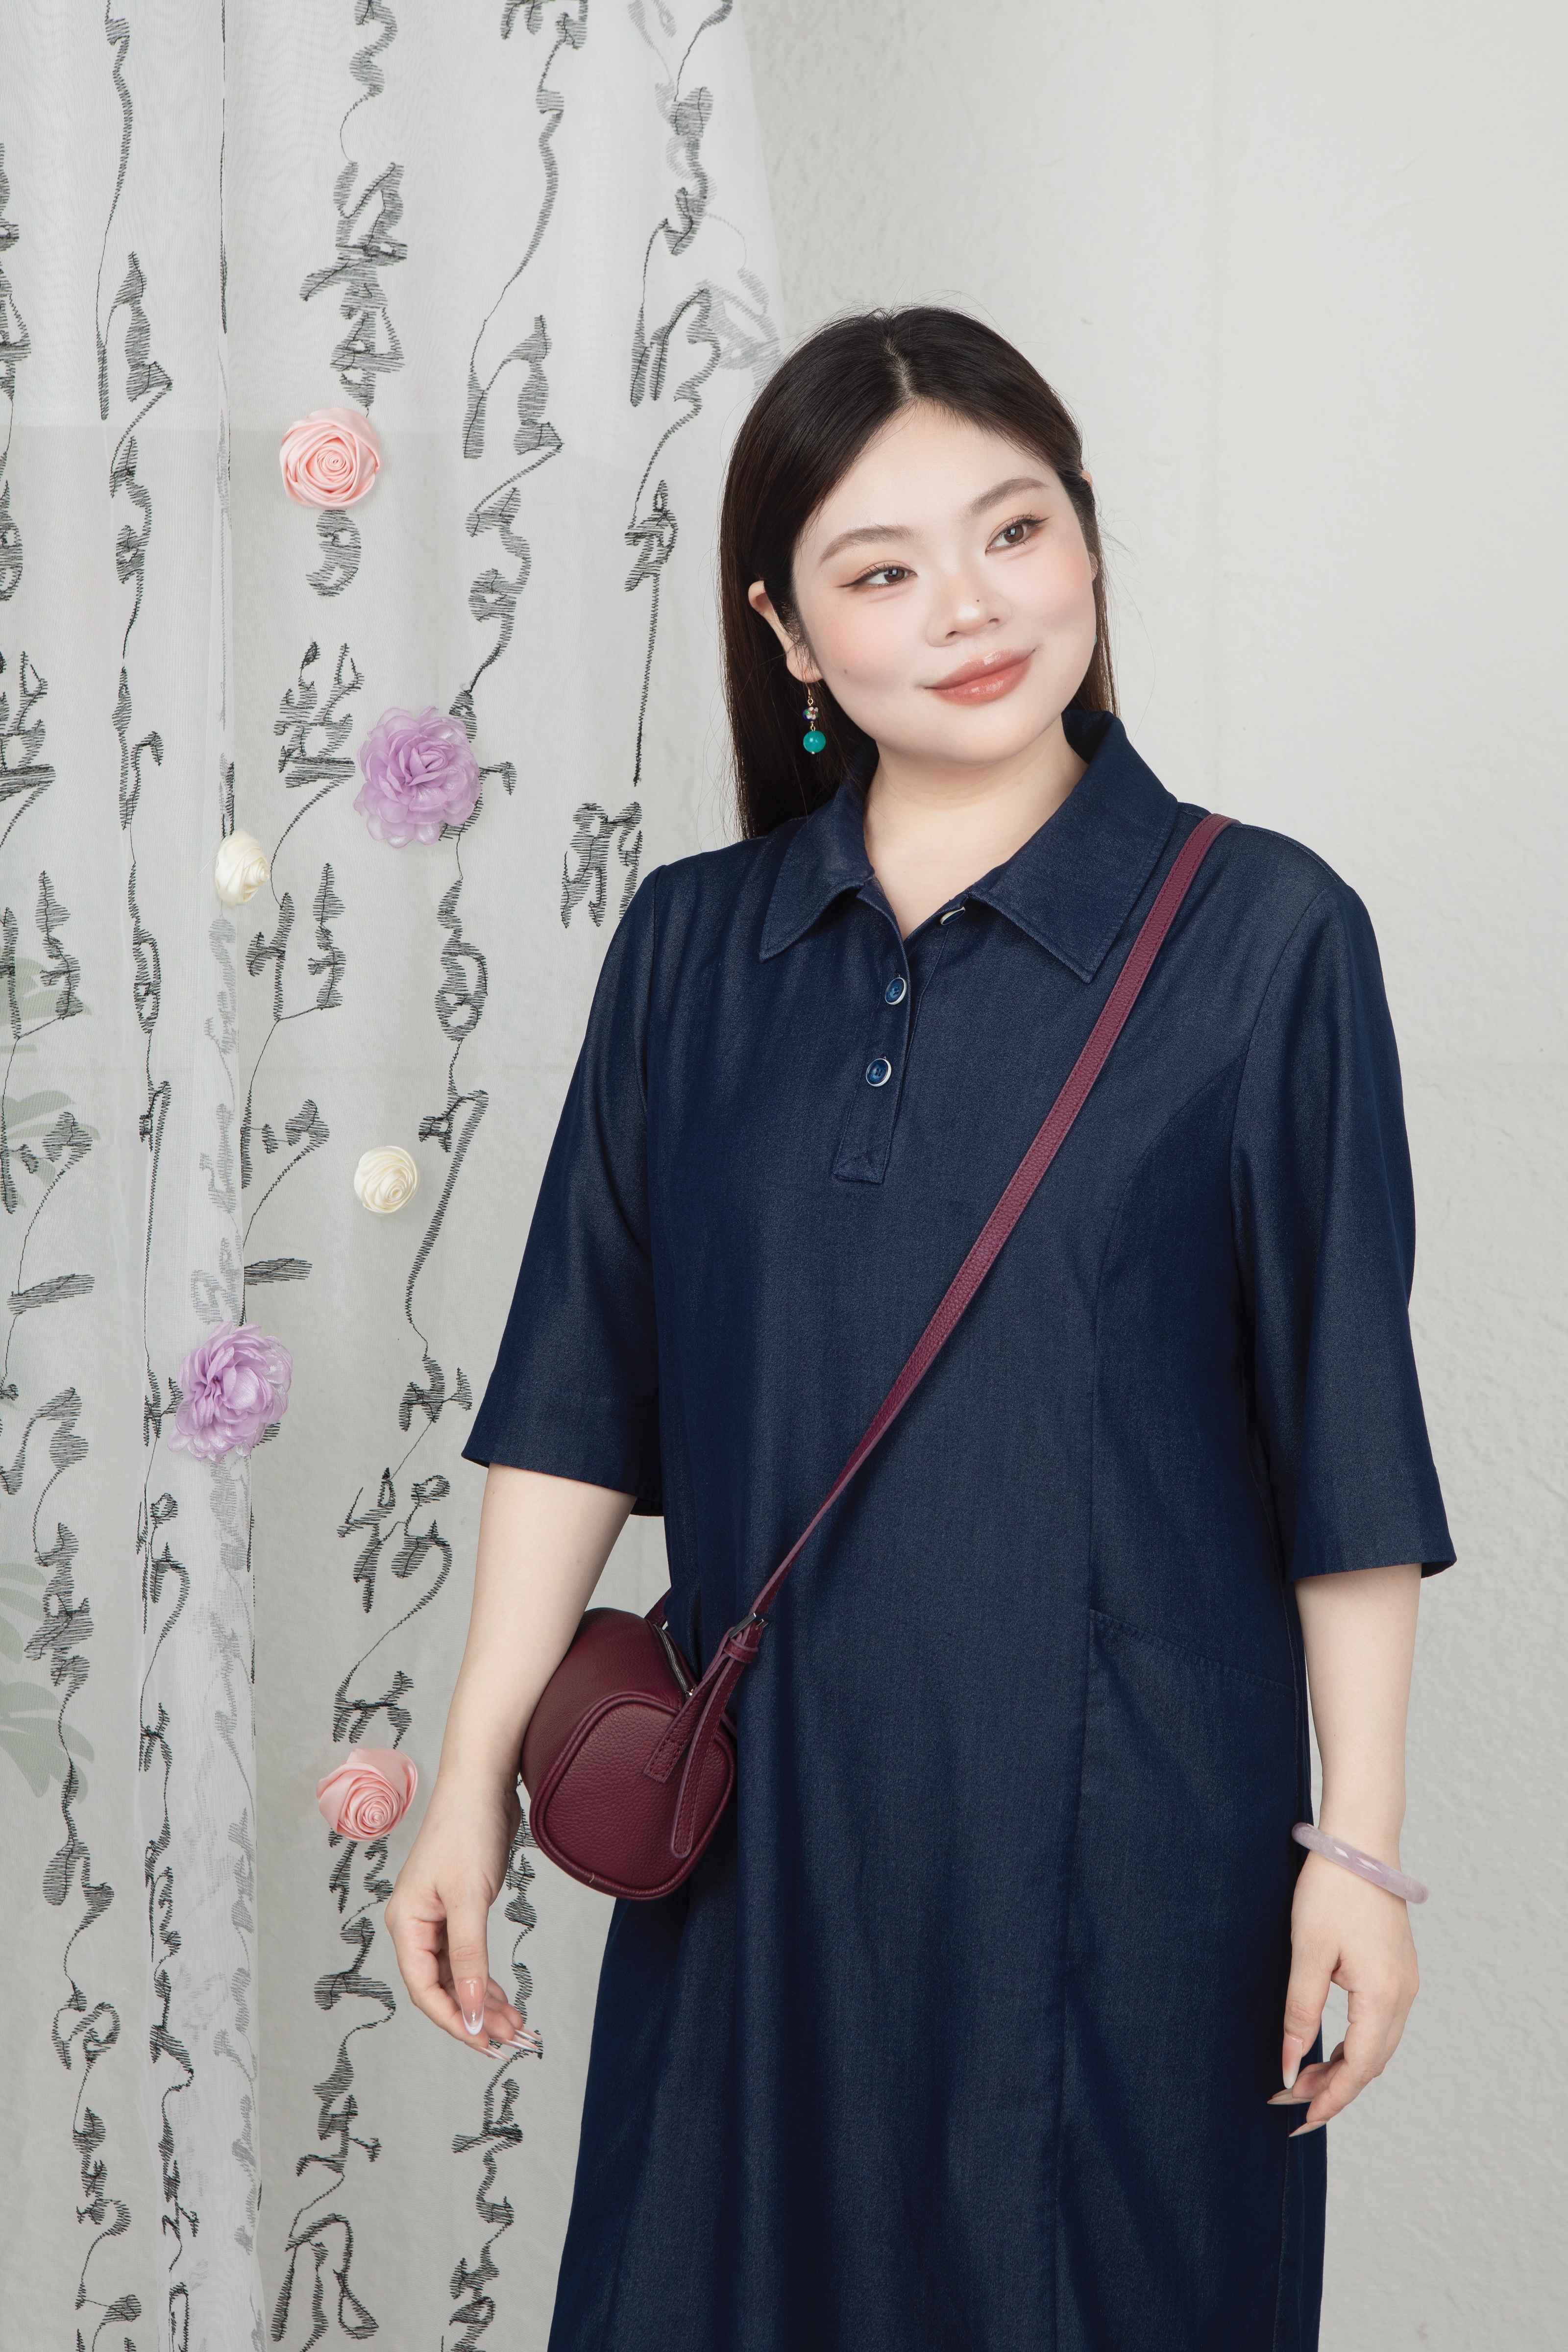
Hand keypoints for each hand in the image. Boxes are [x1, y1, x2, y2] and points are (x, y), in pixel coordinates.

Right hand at [385, 1775, 536, 2056]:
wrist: (482, 1783)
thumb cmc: (467, 1830)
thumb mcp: (469, 1899)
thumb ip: (470, 1957)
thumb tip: (471, 2012)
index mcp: (407, 1924)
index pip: (425, 1989)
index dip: (454, 2020)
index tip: (485, 2043)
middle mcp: (417, 1925)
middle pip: (442, 1987)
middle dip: (475, 2016)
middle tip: (511, 2038)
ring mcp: (438, 1918)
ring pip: (458, 1975)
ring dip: (484, 2001)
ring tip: (515, 2024)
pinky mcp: (459, 1909)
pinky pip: (468, 1957)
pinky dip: (486, 1978)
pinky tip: (504, 1995)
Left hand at [1269, 1848, 1418, 2132]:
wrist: (1359, 1843)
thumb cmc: (1330, 1890)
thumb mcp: (1307, 1953)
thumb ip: (1300, 2013)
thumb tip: (1289, 2066)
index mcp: (1383, 1996)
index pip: (1357, 2068)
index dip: (1328, 2099)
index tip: (1295, 2119)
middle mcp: (1403, 1996)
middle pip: (1369, 2064)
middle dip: (1331, 2089)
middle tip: (1286, 2101)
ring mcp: (1405, 1984)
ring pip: (1376, 2047)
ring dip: (1342, 2068)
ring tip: (1301, 2080)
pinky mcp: (1397, 1972)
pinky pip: (1378, 2025)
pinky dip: (1353, 2044)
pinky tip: (1326, 2049)